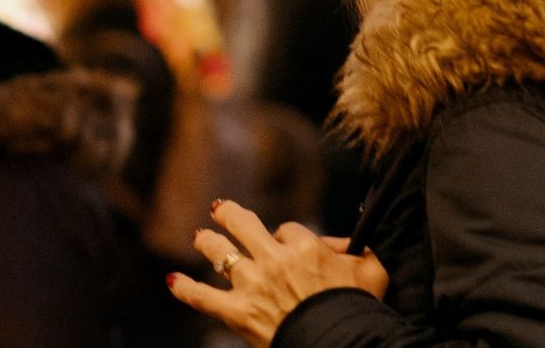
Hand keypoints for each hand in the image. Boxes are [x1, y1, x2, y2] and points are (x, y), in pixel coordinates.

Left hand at [168, 199, 389, 346]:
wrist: (339, 343)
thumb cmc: (357, 309)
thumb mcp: (372, 272)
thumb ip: (360, 251)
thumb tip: (348, 245)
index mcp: (305, 247)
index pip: (288, 229)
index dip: (287, 236)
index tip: (288, 245)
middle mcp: (274, 260)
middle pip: (244, 225)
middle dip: (229, 215)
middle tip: (219, 209)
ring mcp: (252, 285)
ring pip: (220, 254)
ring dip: (207, 243)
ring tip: (199, 236)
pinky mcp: (237, 313)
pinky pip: (203, 298)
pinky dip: (185, 290)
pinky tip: (172, 281)